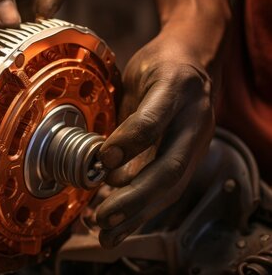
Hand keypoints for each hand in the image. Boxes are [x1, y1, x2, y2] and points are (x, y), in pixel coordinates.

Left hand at [95, 25, 215, 247]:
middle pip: (168, 167)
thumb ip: (125, 112)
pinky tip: (121, 226)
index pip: (152, 120)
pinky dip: (143, 210)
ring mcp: (196, 142)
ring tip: (108, 235)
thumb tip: (101, 158)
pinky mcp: (191, 156)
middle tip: (104, 216)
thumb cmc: (160, 66)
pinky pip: (169, 187)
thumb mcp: (138, 75)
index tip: (101, 159)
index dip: (128, 141)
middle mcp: (193, 119)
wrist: (194, 61)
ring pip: (171, 185)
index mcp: (176, 88)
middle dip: (134, 196)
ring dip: (138, 213)